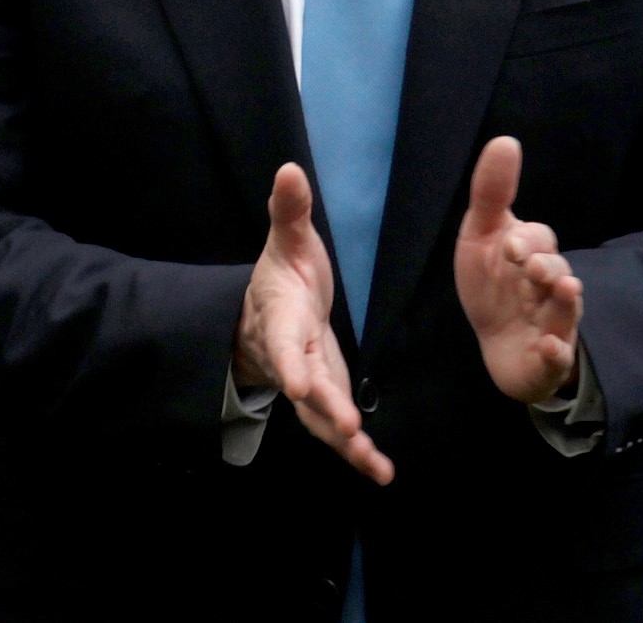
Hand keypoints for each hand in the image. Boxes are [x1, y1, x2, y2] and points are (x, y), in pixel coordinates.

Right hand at [234, 163, 391, 484]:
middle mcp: (292, 360)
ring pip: (322, 420)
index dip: (288, 364)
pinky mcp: (326, 400)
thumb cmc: (281, 276)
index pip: (282, 344)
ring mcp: (309, 386)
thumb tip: (290, 169)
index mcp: (282, 320)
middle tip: (346, 429)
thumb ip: (288, 212)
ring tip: (373, 464)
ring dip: (345, 443)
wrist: (261, 317)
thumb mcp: (287, 242)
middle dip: (324, 409)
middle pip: (305, 390)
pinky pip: (337, 431)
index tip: (296, 382)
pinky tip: (381, 472)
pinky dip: (356, 452)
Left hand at [454, 136, 581, 404]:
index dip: (527, 240)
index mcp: (533, 255)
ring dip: (563, 302)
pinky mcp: (547, 361)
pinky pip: (558, 359)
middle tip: (534, 269)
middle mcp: (549, 288)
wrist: (498, 347)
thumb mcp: (481, 236)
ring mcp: (553, 325)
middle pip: (557, 272)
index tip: (509, 247)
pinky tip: (549, 347)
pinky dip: (556, 354)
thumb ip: (492, 192)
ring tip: (563, 290)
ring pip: (565, 312)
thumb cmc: (493, 286)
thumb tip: (505, 140)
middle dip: (546, 268)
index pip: (539, 240)